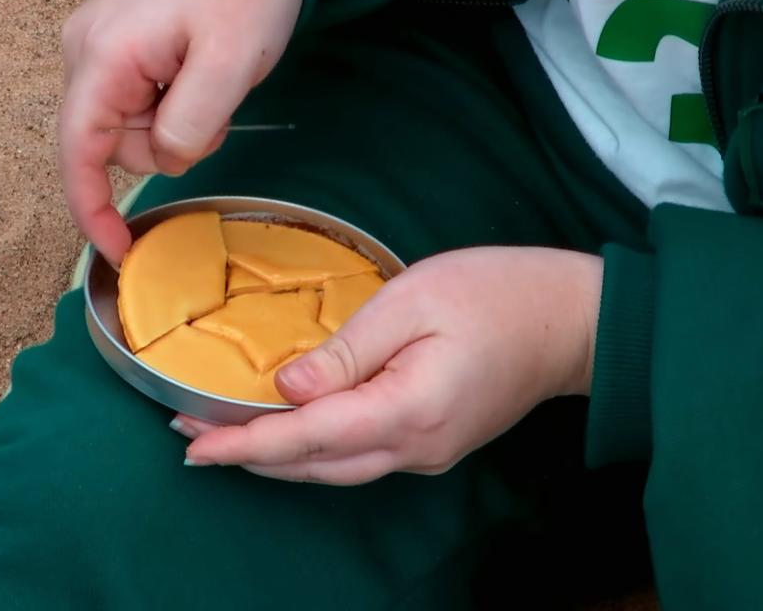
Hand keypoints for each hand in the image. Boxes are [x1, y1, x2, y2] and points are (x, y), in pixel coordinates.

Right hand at [59, 0, 301, 262]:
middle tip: (219, 108)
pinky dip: (179, 106)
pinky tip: (203, 75)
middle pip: (116, 145)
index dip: (93, 210)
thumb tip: (165, 159)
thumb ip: (193, 120)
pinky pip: (145, 103)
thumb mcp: (231, 60)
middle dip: (170, 147)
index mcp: (105, 58)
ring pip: (136, 128)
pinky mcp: (125, 48)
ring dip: (180, 126)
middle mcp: (89, 55)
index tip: (119, 252)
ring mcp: (104, 50)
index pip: (80, 153)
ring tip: (216, 82)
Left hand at [171, 247, 602, 483]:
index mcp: (408, 410)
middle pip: (316, 465)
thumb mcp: (414, 300)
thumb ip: (347, 350)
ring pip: (338, 468)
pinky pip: (363, 457)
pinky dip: (318, 448)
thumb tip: (287, 387)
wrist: (571, 320)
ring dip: (281, 455)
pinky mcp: (437, 443)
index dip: (244, 443)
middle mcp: (417, 448)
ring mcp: (430, 452)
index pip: (307, 438)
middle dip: (250, 454)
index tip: (192, 444)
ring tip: (230, 434)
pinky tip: (296, 427)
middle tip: (191, 434)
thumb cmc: (498, 294)